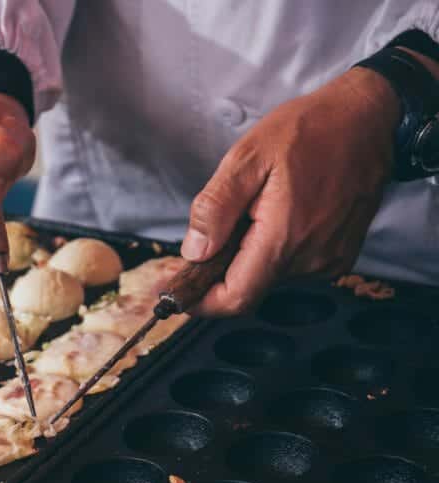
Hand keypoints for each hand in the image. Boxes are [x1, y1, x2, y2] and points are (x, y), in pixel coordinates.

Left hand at [180, 67, 399, 315]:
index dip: (202, 302)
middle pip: (249, 287)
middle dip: (223, 267)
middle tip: (218, 225)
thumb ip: (216, 208)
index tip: (180, 291)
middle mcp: (311, 260)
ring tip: (257, 209)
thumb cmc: (308, 131)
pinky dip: (275, 249)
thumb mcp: (246, 158)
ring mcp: (329, 261)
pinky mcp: (339, 256)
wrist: (366, 118)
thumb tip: (194, 252)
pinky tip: (279, 214)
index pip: (235, 298)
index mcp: (284, 239)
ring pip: (269, 277)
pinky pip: (292, 267)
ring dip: (250, 254)